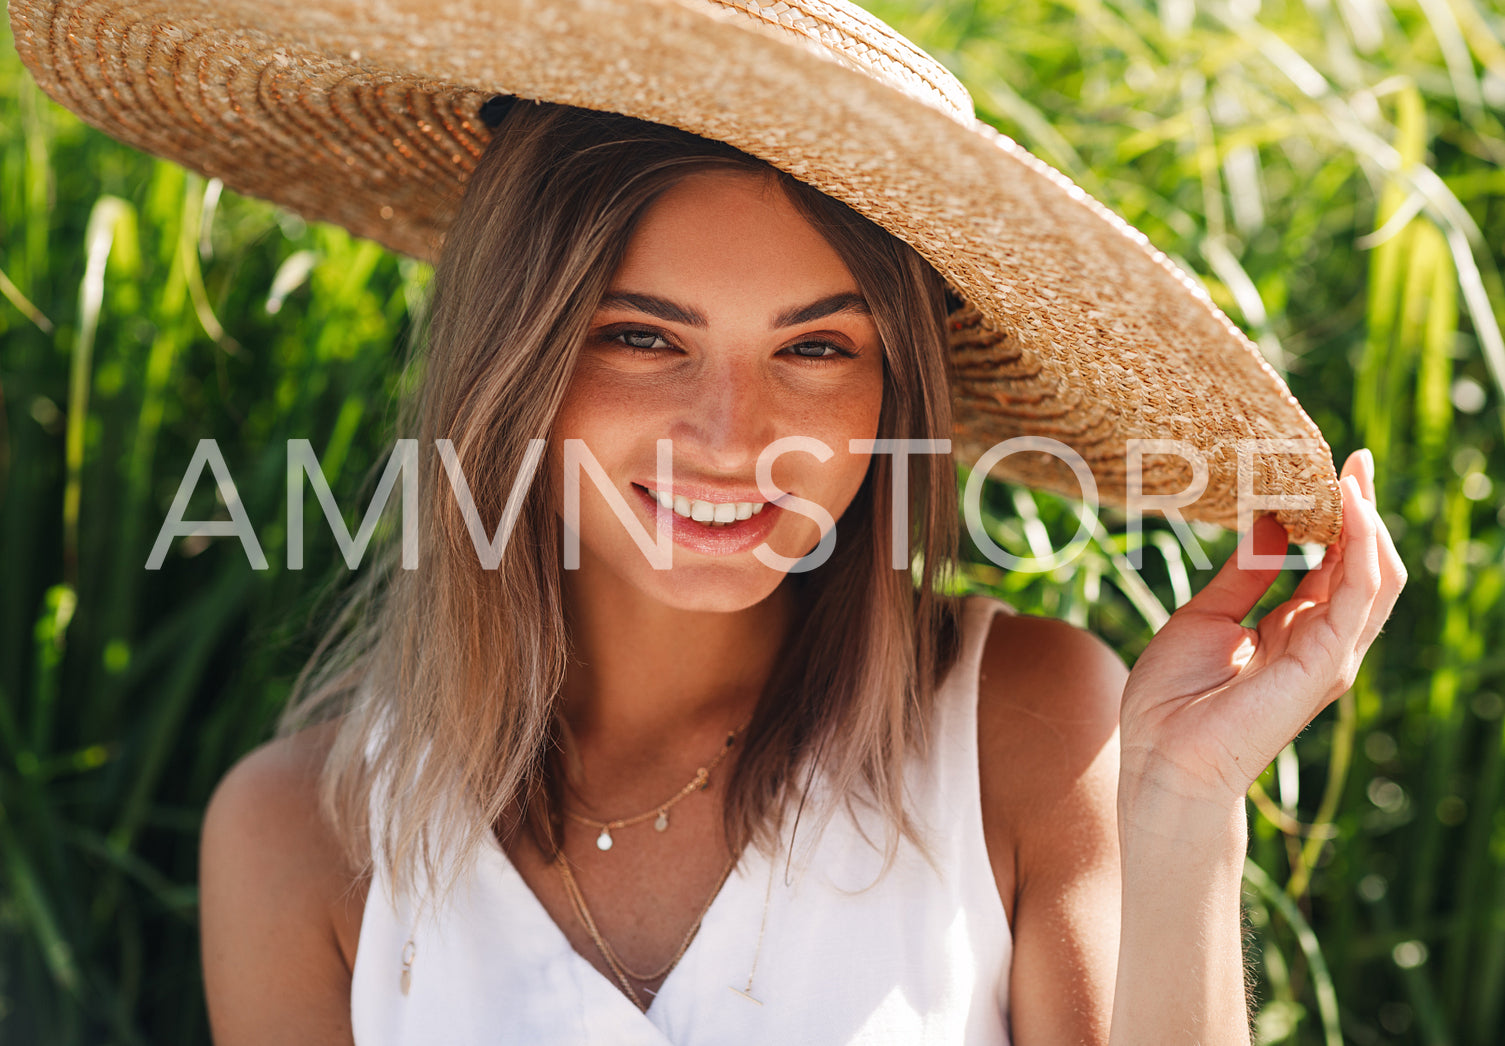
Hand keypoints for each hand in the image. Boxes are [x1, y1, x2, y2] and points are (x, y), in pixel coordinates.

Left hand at [1118, 449, 1406, 816]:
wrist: (1161, 759)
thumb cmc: (1173, 700)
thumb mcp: (1205, 617)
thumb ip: (1244, 574)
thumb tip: (1268, 522)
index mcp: (1293, 633)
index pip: (1334, 566)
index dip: (1337, 520)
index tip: (1330, 470)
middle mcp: (1320, 644)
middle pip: (1363, 568)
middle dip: (1363, 513)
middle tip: (1354, 461)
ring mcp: (1327, 656)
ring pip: (1375, 579)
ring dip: (1369, 524)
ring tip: (1354, 475)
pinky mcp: (1323, 664)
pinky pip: (1357, 597)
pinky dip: (1360, 549)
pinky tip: (1349, 510)